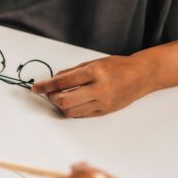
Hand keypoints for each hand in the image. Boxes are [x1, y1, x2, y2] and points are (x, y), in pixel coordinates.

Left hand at [32, 55, 154, 116]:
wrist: (142, 76)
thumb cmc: (117, 66)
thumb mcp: (94, 62)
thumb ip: (72, 72)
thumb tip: (52, 80)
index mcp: (95, 72)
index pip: (63, 81)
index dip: (46, 86)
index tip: (36, 88)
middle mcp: (99, 89)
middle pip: (64, 101)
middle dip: (52, 98)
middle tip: (48, 93)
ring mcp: (102, 102)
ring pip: (71, 111)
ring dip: (61, 106)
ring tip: (60, 97)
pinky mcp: (104, 112)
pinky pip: (81, 115)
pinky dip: (71, 110)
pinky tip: (71, 102)